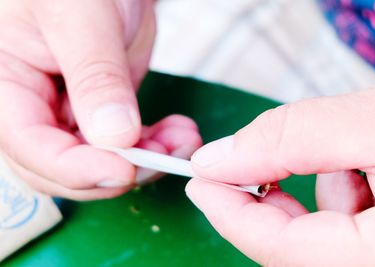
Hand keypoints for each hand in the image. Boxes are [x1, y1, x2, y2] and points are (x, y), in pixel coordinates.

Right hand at [0, 0, 201, 199]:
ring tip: (181, 143)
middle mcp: (35, 109)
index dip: (75, 168)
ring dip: (144, 162)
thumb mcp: (81, 17)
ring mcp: (72, 115)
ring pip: (101, 163)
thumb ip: (95, 76)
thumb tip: (116, 137)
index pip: (29, 144)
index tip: (122, 170)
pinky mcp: (104, 115)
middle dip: (113, 173)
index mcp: (7, 85)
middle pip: (63, 168)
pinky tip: (179, 134)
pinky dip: (155, 146)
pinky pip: (127, 146)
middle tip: (158, 161)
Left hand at [187, 80, 374, 265]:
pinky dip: (341, 193)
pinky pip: (349, 228)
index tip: (199, 180)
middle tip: (239, 166)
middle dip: (264, 201)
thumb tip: (219, 158)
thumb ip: (292, 140)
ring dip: (312, 192)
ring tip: (336, 157)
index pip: (281, 249)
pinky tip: (359, 168)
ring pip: (321, 236)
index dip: (229, 214)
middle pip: (295, 247)